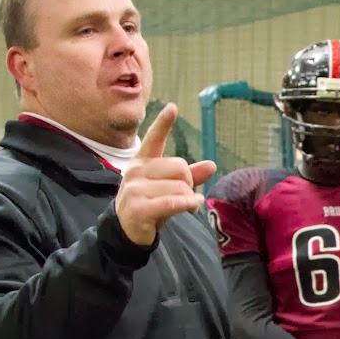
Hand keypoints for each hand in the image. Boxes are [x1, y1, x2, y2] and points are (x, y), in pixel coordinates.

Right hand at [115, 103, 215, 246]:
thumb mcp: (169, 187)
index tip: (173, 108)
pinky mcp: (138, 207)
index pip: (154, 139)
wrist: (127, 231)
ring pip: (179, 186)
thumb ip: (189, 176)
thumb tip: (211, 165)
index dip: (164, 123)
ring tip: (187, 206)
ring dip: (190, 199)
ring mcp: (135, 189)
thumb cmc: (150, 205)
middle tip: (188, 196)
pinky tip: (191, 207)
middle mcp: (136, 171)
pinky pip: (173, 201)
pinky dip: (187, 204)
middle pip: (180, 167)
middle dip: (189, 183)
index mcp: (142, 162)